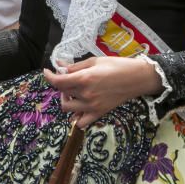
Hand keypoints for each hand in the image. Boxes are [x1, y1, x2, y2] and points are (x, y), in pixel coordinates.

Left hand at [44, 56, 162, 127]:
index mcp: (83, 79)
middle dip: (60, 83)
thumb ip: (75, 66)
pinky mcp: (99, 113)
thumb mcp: (94, 61)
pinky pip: (81, 122)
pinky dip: (76, 117)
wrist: (137, 78)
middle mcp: (85, 94)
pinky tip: (79, 107)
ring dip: (66, 99)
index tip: (48, 71)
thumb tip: (59, 66)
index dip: (49, 76)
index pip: (58, 81)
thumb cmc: (116, 65)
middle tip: (67, 77)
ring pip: (67, 107)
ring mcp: (92, 106)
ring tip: (73, 92)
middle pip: (62, 92)